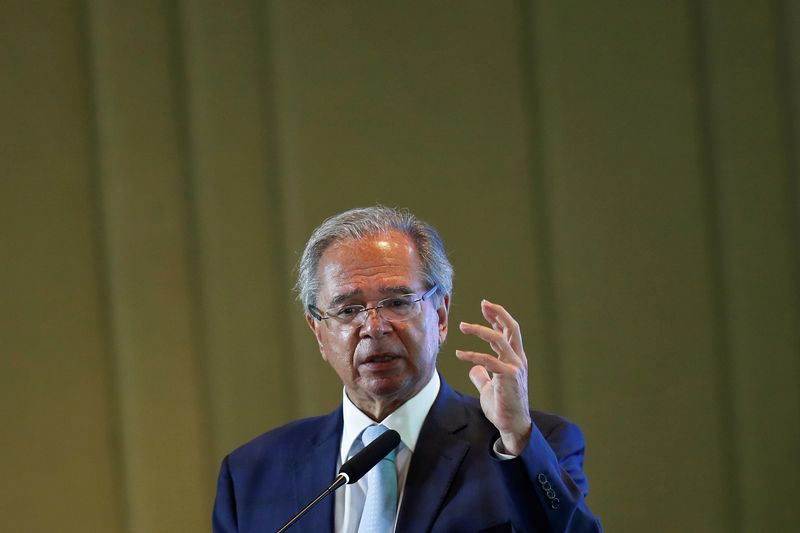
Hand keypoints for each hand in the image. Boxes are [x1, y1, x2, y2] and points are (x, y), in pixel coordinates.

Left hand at [456, 300, 531, 455]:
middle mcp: (518, 360)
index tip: (486, 307)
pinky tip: (460, 354)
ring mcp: (515, 367)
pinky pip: (488, 360)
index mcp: (515, 360)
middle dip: (498, 313)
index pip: (509, 332)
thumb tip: (474, 368)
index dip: (498, 318)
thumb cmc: (503, 407)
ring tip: (463, 326)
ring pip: (499, 339)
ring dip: (479, 330)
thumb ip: (483, 376)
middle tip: (483, 303)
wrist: (512, 426)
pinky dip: (472, 355)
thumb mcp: (489, 388)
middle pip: (511, 328)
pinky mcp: (508, 377)